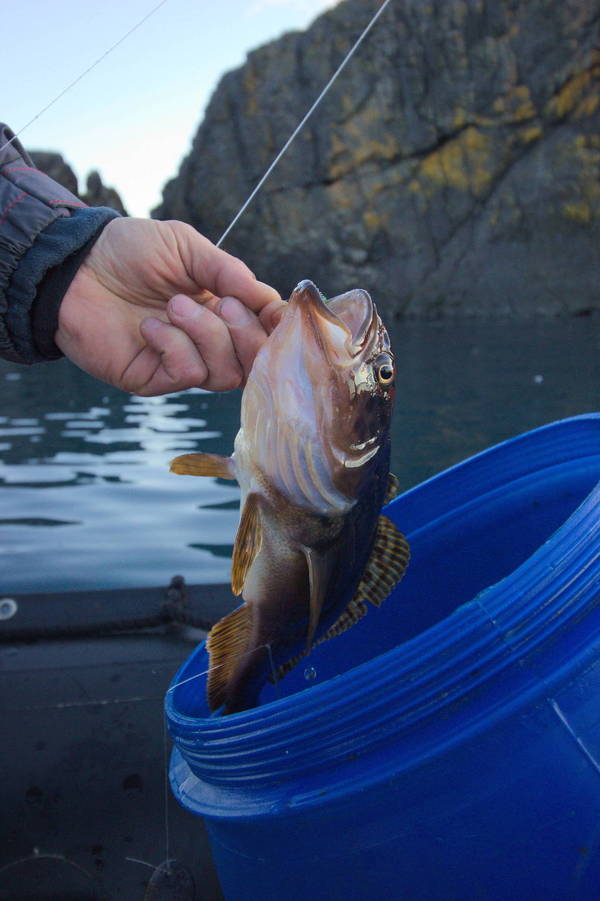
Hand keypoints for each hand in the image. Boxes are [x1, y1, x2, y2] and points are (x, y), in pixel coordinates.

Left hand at [55, 217, 285, 394]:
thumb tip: (271, 299)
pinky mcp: (154, 379)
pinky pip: (187, 374)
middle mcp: (207, 340)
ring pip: (225, 373)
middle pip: (254, 362)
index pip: (264, 331)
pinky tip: (149, 327)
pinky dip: (174, 347)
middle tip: (219, 302)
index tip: (277, 313)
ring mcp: (181, 362)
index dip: (276, 327)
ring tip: (173, 306)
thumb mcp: (186, 247)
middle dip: (245, 333)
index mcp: (221, 308)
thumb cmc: (128, 251)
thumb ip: (228, 272)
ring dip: (206, 335)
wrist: (74, 266)